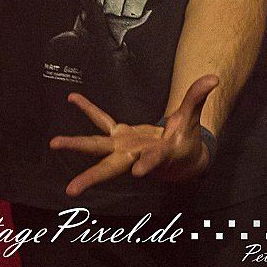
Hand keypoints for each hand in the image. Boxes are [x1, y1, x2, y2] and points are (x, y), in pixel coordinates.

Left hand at [49, 75, 218, 196]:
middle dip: (92, 177)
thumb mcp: (192, 118)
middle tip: (72, 189)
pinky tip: (73, 98)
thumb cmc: (185, 140)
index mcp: (155, 155)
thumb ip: (198, 96)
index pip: (151, 161)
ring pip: (97, 147)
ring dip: (76, 146)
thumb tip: (213, 77)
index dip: (147, 164)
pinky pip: (101, 120)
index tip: (139, 171)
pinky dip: (88, 109)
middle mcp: (133, 155)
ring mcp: (123, 146)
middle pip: (111, 167)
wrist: (178, 156)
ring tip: (54, 143)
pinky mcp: (119, 135)